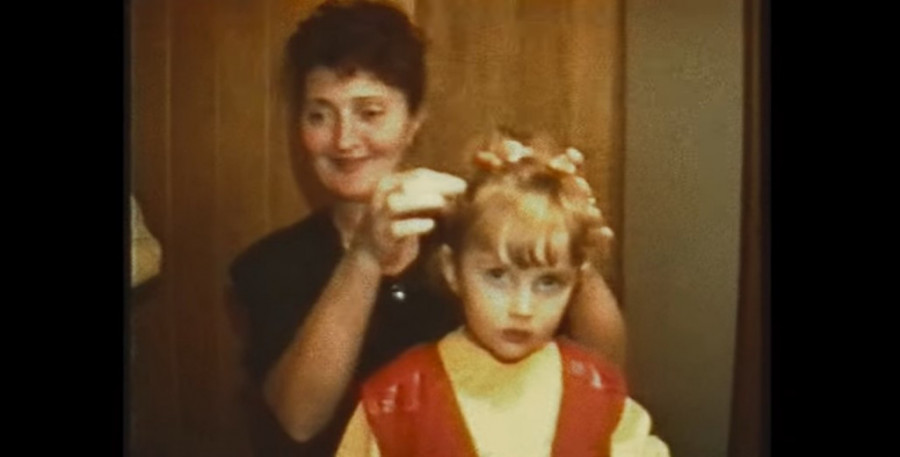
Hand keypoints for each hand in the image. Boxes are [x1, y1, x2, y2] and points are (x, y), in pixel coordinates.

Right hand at [351, 168, 466, 275]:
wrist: (371, 250)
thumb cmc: (397, 223)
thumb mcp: (409, 203)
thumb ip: (427, 193)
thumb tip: (458, 187)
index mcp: (390, 184)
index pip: (418, 175)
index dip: (442, 178)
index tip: (462, 185)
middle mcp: (382, 196)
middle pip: (409, 184)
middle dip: (437, 185)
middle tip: (460, 190)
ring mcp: (380, 216)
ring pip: (397, 203)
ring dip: (421, 200)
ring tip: (442, 202)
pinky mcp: (382, 236)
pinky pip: (397, 228)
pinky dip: (414, 225)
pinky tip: (430, 225)